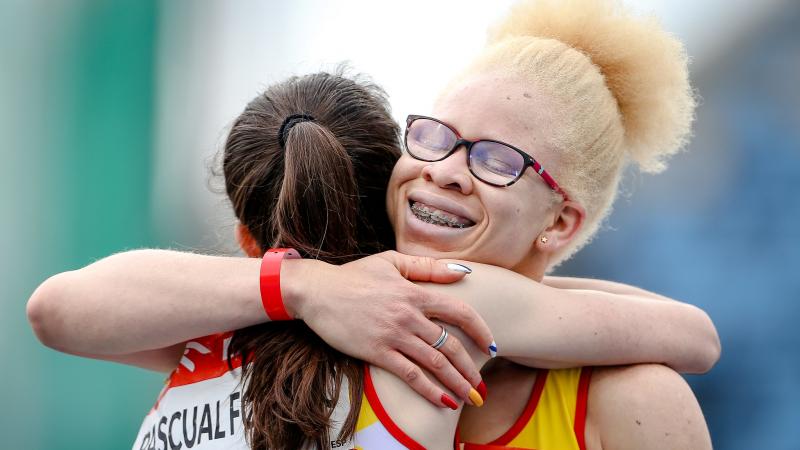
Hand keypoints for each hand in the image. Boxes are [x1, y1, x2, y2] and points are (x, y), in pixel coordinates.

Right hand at [283, 251, 493, 407]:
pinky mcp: (376, 352)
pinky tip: (443, 402)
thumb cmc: (354, 275)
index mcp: (415, 293)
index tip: (492, 346)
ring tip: (471, 398)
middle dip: (471, 369)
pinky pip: (410, 375)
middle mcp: (409, 315)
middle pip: (451, 345)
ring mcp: (393, 335)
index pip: (459, 312)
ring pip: (435, 363)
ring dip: (457, 383)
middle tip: (483, 386)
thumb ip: (428, 268)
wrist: (317, 291)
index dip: (480, 330)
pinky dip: (430, 391)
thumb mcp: (391, 262)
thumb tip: (464, 272)